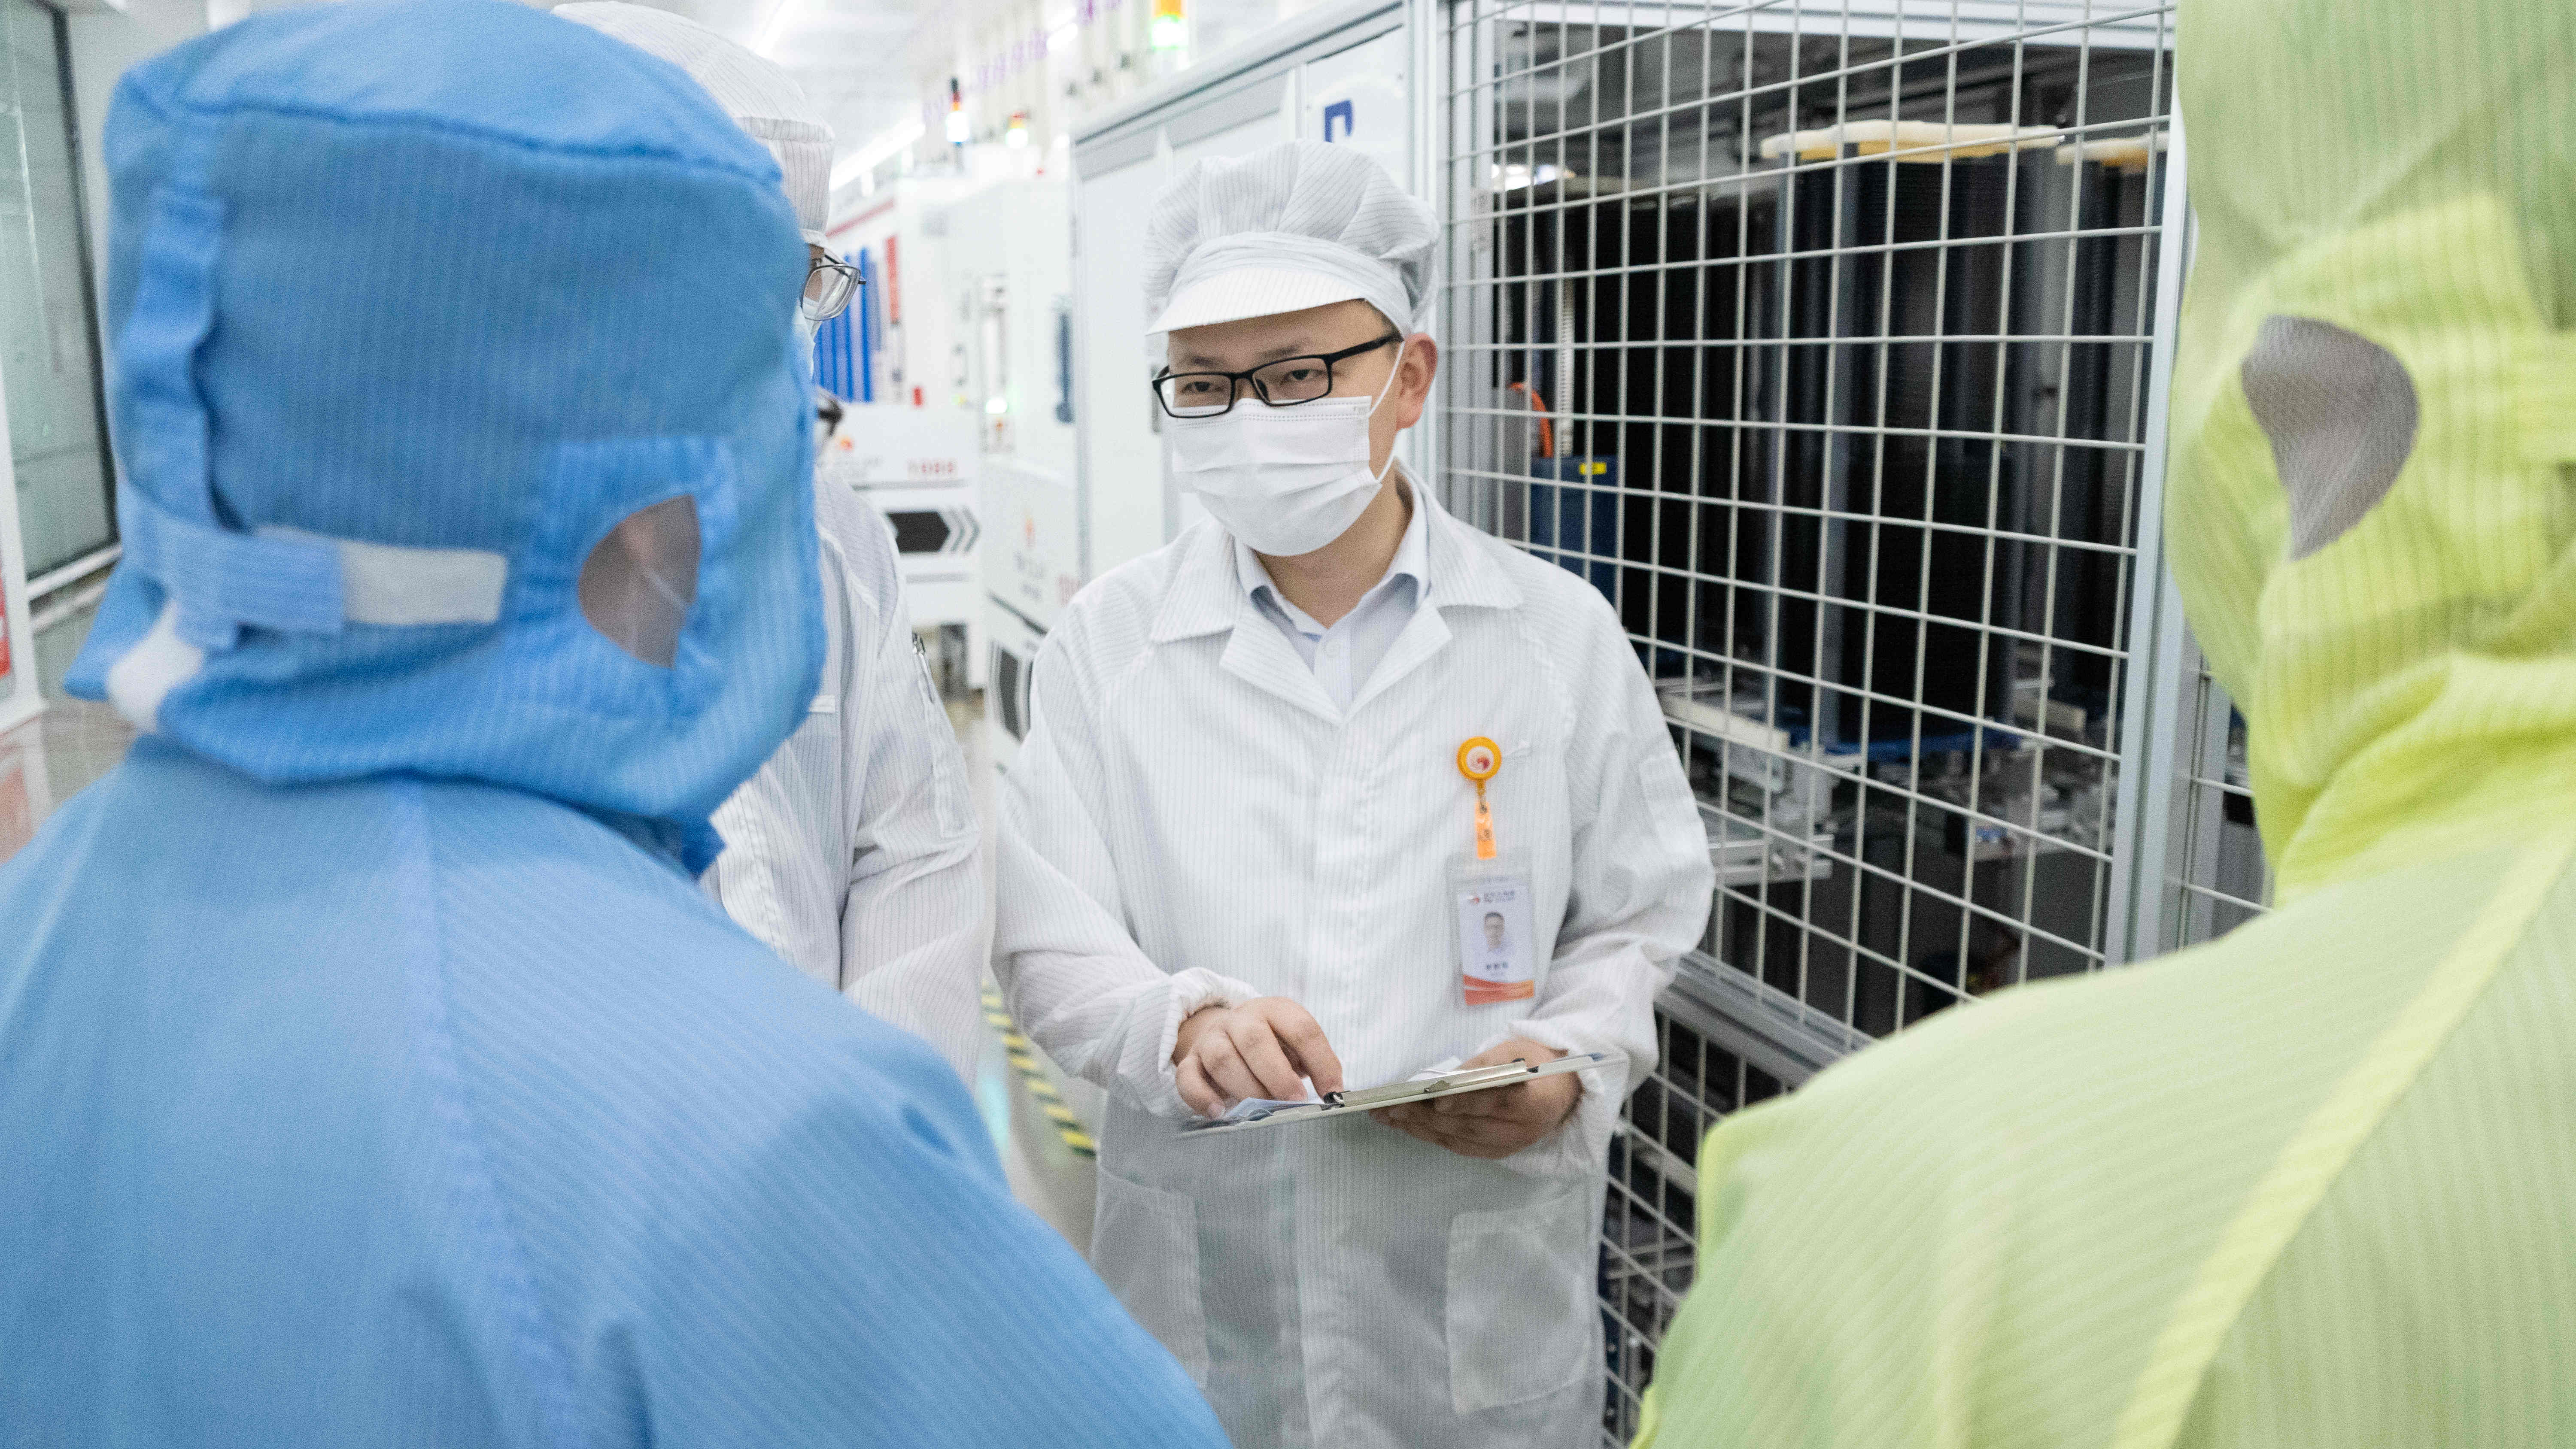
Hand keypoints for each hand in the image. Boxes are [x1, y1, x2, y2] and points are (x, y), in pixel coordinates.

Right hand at [1172, 998, 1345, 1118]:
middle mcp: (1241, 1019)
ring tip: (1261, 1110)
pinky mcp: (1191, 1061)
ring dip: (1245, 1088)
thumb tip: (1333, 1091)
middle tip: (1294, 1100)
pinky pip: (1188, 1077)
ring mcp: (1212, 1039)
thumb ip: (1313, 1063)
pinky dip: (1201, 1097)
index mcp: (1274, 1010)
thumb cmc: (1270, 1045)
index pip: (1301, 1029)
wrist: (1224, 1032)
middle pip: (1255, 1040)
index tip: (1332, 1092)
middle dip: (1277, 1074)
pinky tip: (1219, 1112)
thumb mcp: (1294, 1044)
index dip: (1321, 1061)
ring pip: (1222, 1059)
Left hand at [1373, 1040, 1578, 1159]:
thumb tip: (1444, 1083)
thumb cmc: (1532, 1062)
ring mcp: (1508, 1146)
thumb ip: (1482, 1066)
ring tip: (1387, 1116)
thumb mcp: (1512, 1051)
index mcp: (1535, 1100)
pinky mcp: (1496, 1153)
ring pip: (1458, 1138)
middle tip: (1391, 1107)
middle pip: (1469, 1124)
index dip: (1467, 1102)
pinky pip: (1458, 1146)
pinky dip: (1430, 1135)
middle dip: (1426, 1116)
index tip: (1438, 1100)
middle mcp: (1522, 1130)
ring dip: (1419, 1128)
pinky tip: (1406, 1125)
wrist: (1558, 1091)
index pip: (1498, 1102)